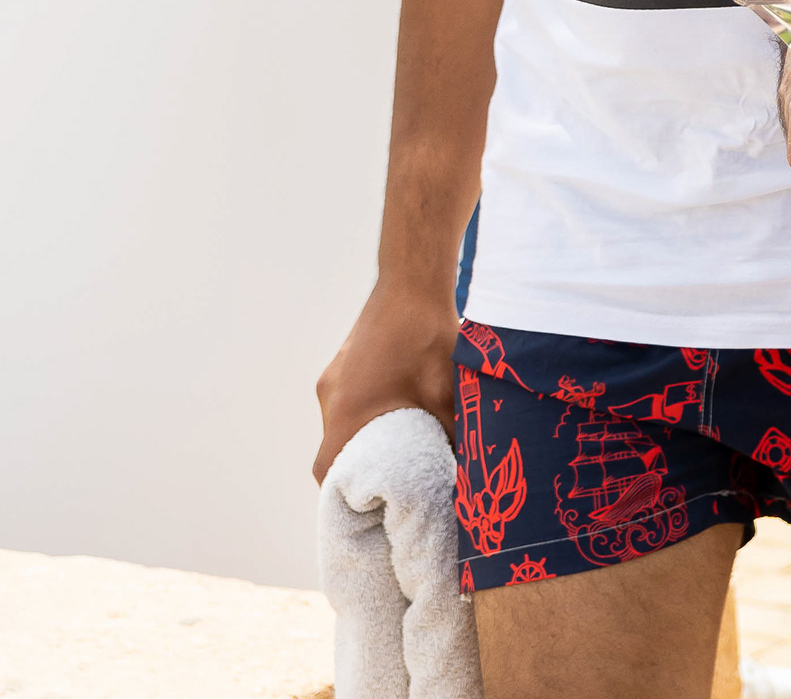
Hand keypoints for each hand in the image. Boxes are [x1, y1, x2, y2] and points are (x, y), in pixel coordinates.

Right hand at [314, 281, 457, 481]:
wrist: (414, 281)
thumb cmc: (428, 337)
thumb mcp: (446, 395)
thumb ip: (451, 437)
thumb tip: (466, 472)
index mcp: (345, 412)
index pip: (325, 471)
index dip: (338, 495)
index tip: (361, 508)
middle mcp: (330, 397)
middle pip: (334, 448)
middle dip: (358, 469)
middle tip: (389, 484)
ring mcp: (335, 377)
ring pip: (342, 422)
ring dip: (366, 437)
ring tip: (400, 448)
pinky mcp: (345, 361)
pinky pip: (349, 398)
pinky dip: (368, 413)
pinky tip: (400, 410)